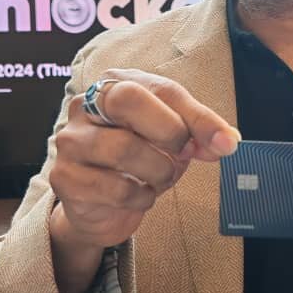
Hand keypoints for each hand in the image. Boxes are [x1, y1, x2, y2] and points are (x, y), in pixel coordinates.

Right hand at [49, 68, 240, 249]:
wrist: (99, 207)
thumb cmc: (138, 161)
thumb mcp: (171, 138)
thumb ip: (197, 132)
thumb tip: (227, 142)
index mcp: (114, 85)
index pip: (160, 88)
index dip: (197, 116)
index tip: (224, 142)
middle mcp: (84, 105)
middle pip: (128, 99)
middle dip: (168, 130)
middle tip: (183, 154)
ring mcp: (70, 141)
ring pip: (124, 148)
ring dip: (159, 171)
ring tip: (163, 177)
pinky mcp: (65, 179)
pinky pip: (116, 188)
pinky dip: (142, 197)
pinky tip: (141, 196)